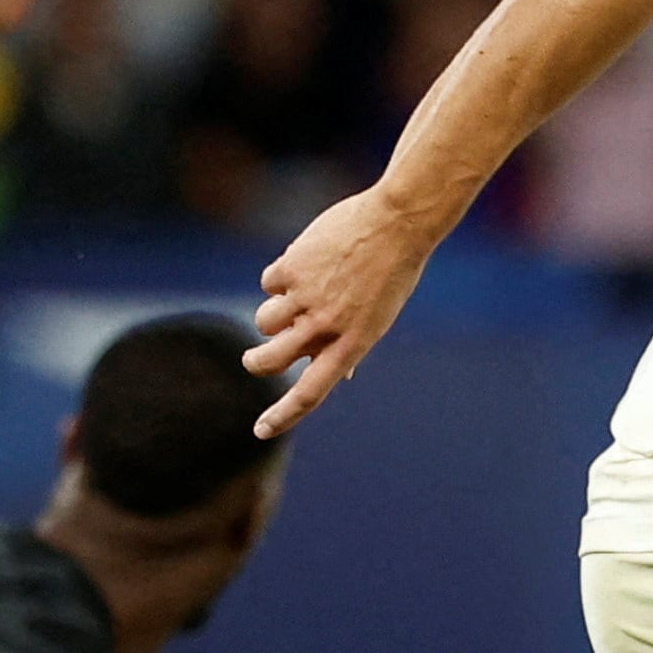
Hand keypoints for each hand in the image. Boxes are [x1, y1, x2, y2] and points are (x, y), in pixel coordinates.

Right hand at [246, 181, 432, 436]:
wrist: (398, 221)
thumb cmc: (392, 272)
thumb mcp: (378, 318)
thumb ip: (351, 345)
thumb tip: (341, 377)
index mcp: (352, 344)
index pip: (311, 392)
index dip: (283, 415)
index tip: (260, 431)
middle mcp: (326, 325)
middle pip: (270, 360)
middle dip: (255, 362)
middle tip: (253, 359)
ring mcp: (307, 297)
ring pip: (263, 322)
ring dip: (271, 315)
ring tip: (295, 297)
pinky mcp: (292, 268)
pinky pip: (268, 283)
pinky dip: (281, 276)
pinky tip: (307, 262)